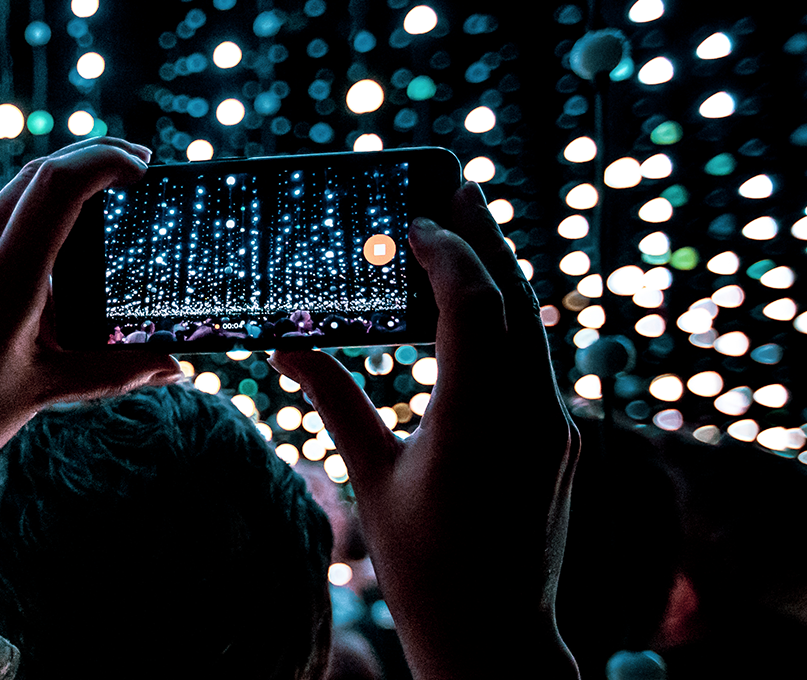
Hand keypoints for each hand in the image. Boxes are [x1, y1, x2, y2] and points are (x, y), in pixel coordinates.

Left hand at [0, 138, 183, 572]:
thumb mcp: (47, 390)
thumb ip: (116, 370)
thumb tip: (175, 368)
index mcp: (3, 278)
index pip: (59, 185)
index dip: (105, 159)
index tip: (141, 165)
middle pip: (32, 179)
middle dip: (84, 165)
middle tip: (131, 170)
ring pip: (0, 212)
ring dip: (45, 212)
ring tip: (82, 247)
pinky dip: (6, 249)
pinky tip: (20, 295)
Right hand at [270, 183, 580, 677]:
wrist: (495, 632)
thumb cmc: (424, 565)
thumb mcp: (371, 478)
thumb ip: (335, 401)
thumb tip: (286, 345)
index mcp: (477, 419)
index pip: (474, 305)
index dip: (446, 252)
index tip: (412, 221)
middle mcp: (529, 412)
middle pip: (517, 298)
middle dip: (486, 237)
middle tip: (454, 186)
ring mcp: (553, 424)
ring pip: (532, 326)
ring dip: (500, 273)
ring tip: (464, 231)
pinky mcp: (557, 438)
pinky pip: (534, 358)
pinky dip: (505, 319)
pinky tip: (476, 308)